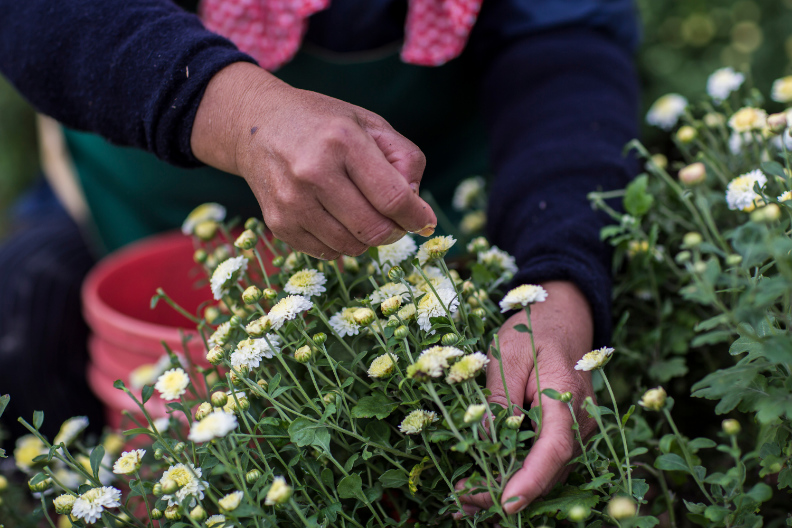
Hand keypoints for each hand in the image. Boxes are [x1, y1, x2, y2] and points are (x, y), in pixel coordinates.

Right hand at [191, 62, 436, 258]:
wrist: (256, 126)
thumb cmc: (324, 124)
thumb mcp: (370, 123)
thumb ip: (405, 159)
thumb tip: (415, 205)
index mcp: (342, 141)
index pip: (393, 197)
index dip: (416, 217)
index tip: (424, 221)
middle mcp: (313, 172)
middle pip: (374, 229)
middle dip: (395, 230)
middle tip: (396, 220)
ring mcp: (291, 201)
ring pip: (352, 246)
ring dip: (368, 239)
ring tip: (365, 215)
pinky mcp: (278, 223)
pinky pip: (327, 253)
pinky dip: (342, 243)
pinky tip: (337, 219)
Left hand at [456, 281, 596, 516]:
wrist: (563, 320)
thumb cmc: (534, 330)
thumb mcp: (508, 353)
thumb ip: (500, 395)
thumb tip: (486, 438)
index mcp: (565, 397)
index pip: (554, 448)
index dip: (530, 479)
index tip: (505, 502)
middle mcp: (579, 422)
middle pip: (547, 471)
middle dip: (506, 492)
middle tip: (463, 502)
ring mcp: (575, 432)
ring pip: (544, 473)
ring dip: (507, 489)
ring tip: (465, 501)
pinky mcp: (563, 436)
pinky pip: (542, 463)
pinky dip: (516, 477)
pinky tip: (485, 486)